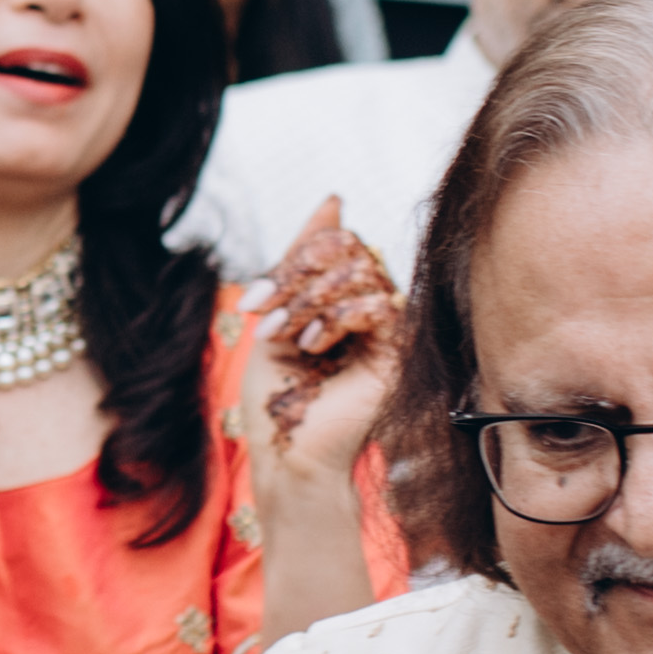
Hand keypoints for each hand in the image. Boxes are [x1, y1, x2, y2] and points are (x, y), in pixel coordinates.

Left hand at [248, 196, 404, 465]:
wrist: (288, 453)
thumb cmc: (279, 398)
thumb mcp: (277, 315)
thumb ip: (301, 260)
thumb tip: (334, 200)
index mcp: (344, 299)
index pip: (335, 244)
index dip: (290, 262)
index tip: (252, 302)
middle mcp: (372, 309)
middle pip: (349, 248)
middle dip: (297, 276)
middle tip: (264, 315)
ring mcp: (389, 329)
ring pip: (362, 270)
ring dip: (309, 300)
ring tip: (286, 337)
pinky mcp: (400, 351)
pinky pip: (378, 302)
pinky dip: (335, 318)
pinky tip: (313, 346)